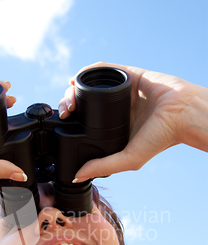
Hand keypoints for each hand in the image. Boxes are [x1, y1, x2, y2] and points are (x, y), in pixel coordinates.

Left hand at [58, 61, 206, 179]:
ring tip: (70, 98)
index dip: (70, 121)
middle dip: (69, 104)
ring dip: (75, 89)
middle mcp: (113, 108)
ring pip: (89, 85)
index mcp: (112, 127)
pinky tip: (78, 78)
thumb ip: (103, 166)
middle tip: (65, 112)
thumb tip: (77, 176)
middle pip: (83, 102)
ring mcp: (119, 91)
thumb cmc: (161, 137)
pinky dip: (88, 71)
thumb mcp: (129, 159)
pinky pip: (104, 69)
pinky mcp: (127, 75)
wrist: (182, 114)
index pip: (84, 121)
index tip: (62, 123)